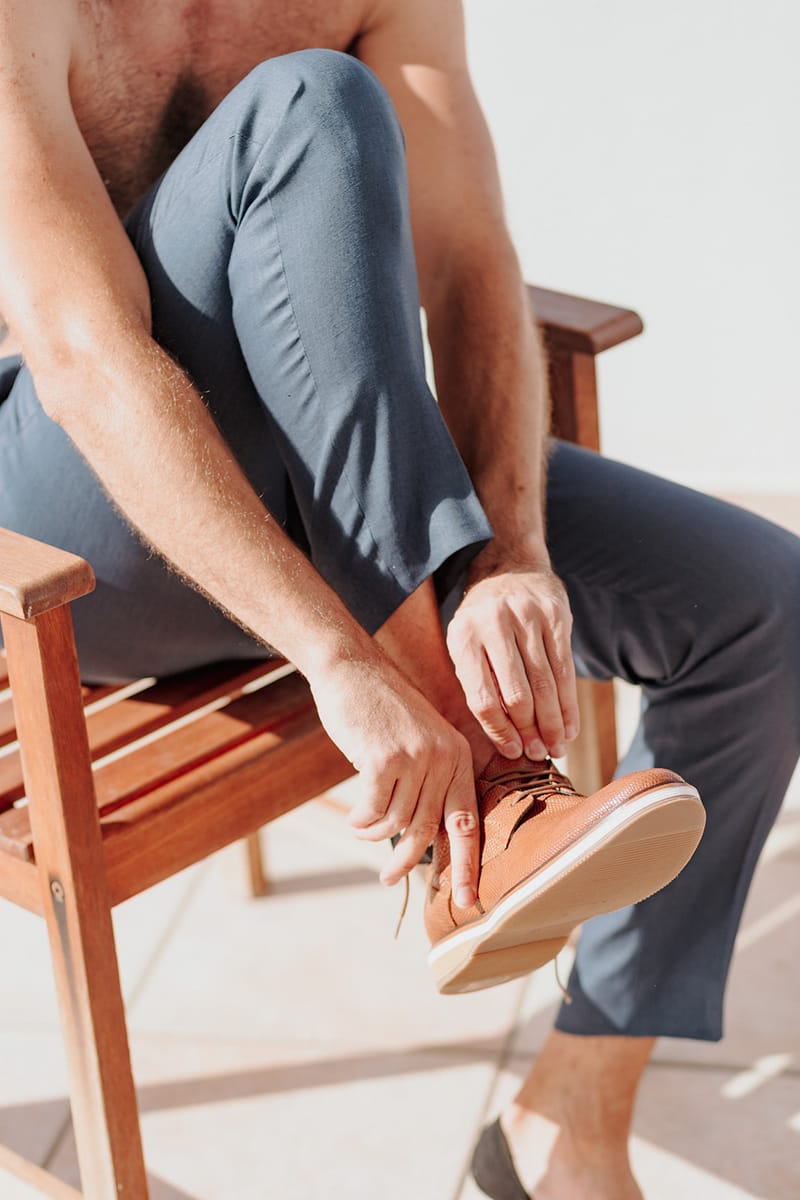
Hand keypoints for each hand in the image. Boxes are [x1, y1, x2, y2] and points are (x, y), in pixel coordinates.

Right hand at [308, 654, 479, 905]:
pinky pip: (371, 812)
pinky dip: (359, 821)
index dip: (468, 866)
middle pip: (427, 830)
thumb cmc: (382, 711)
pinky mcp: (384, 759)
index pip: (468, 822)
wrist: (353, 670)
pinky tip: (353, 816)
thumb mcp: (419, 742)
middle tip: (389, 880)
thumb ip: (427, 783)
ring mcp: (415, 758)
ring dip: (373, 833)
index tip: (468, 903)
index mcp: (459, 757)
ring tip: (360, 826)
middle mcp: (444, 759)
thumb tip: (419, 839)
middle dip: (408, 862)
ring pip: (395, 823)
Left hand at [446, 558, 578, 760]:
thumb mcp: (465, 645)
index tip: (513, 753)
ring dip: (553, 723)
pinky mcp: (556, 615)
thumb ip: (477, 684)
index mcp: (463, 637)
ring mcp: (527, 617)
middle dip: (531, 731)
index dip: (499, 731)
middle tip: (541, 755)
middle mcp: (494, 624)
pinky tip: (570, 725)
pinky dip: (569, 703)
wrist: (509, 567)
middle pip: (517, 694)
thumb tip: (505, 741)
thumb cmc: (483, 621)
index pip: (482, 698)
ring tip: (558, 747)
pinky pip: (566, 668)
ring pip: (545, 684)